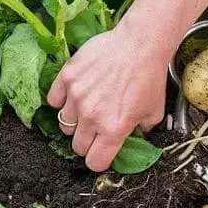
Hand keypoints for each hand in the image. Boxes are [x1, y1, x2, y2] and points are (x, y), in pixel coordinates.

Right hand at [47, 24, 167, 171]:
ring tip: (87, 108)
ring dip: (74, 121)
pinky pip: (53, 101)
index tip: (101, 153)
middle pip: (77, 146)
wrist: (140, 44)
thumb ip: (141, 131)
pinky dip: (61, 101)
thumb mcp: (153, 112)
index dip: (98, 160)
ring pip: (64, 125)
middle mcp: (92, 117)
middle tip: (96, 129)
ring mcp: (76, 97)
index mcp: (114, 129)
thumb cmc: (149, 77)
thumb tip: (134, 138)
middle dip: (87, 141)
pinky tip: (75, 95)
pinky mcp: (67, 78)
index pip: (94, 162)